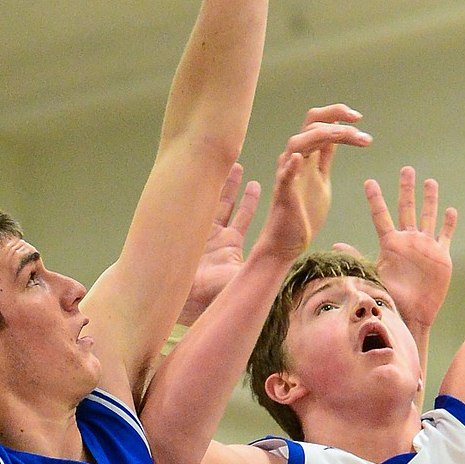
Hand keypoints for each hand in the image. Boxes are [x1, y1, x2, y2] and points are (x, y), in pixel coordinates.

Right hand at [178, 165, 262, 323]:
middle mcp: (216, 236)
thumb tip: (278, 265)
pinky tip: (199, 174)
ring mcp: (200, 233)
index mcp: (231, 245)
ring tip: (219, 164)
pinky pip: (193, 207)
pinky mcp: (186, 232)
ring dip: (214, 184)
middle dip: (231, 185)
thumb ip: (256, 268)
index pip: (243, 216)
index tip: (256, 183)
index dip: (249, 200)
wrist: (188, 299)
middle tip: (237, 164)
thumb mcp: (241, 277)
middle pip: (226, 204)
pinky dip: (196, 192)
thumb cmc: (215, 293)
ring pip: (208, 202)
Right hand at [256, 111, 371, 263]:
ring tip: (346, 135)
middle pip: (311, 124)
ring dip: (324, 135)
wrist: (289, 242)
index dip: (337, 114)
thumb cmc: (304, 213)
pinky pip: (284, 176)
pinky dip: (290, 165)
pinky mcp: (284, 194)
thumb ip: (326, 156)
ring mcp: (288, 174)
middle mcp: (295, 159)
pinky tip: (298, 158)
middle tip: (362, 132)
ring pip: (298, 142)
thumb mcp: (321, 178)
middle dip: (338, 122)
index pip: (320, 122)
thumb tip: (338, 135)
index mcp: (307, 155)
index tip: (359, 118)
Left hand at [355, 170, 454, 329]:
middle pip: (406, 209)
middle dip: (407, 189)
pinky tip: (451, 210)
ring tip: (430, 181)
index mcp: (390, 244)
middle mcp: (408, 241)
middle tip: (406, 169)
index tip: (369, 182)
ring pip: (428, 216)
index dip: (376, 199)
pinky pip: (445, 235)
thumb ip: (357, 259)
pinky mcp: (441, 256)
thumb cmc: (390, 299)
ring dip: (429, 199)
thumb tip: (334, 246)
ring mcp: (425, 246)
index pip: (381, 216)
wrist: (413, 315)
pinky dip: (448, 223)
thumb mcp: (372, 276)